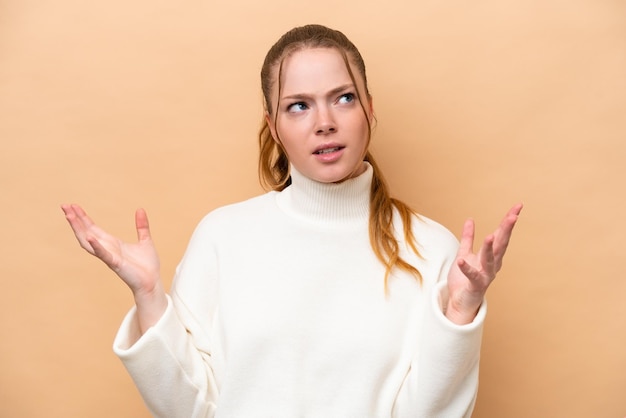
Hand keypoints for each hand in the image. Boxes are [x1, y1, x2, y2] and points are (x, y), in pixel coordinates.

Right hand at [61, 204, 166, 331]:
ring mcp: (109, 257)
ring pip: (88, 242)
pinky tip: (89, 236)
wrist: (152, 282)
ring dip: (78, 229)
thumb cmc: (146, 265)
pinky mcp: (115, 264)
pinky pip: (103, 254)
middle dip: (75, 220)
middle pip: (86, 232)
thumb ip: (141, 226)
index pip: (93, 228)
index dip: (83, 217)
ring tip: (69, 217)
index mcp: (112, 243)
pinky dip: (96, 245)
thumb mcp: (145, 240)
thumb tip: (140, 209)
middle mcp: (107, 249)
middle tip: (64, 206)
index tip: (73, 206)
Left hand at [445, 203, 522, 324]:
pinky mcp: (476, 285)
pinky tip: (461, 261)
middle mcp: (492, 264)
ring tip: (488, 236)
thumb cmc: (465, 279)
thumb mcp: (465, 253)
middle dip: (506, 230)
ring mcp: (486, 275)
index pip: (500, 234)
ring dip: (489, 248)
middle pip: (500, 244)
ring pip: (489, 260)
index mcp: (491, 255)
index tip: (518, 206)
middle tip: (513, 216)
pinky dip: (466, 268)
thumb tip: (470, 220)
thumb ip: (467, 238)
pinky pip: (472, 276)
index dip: (508, 220)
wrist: (460, 301)